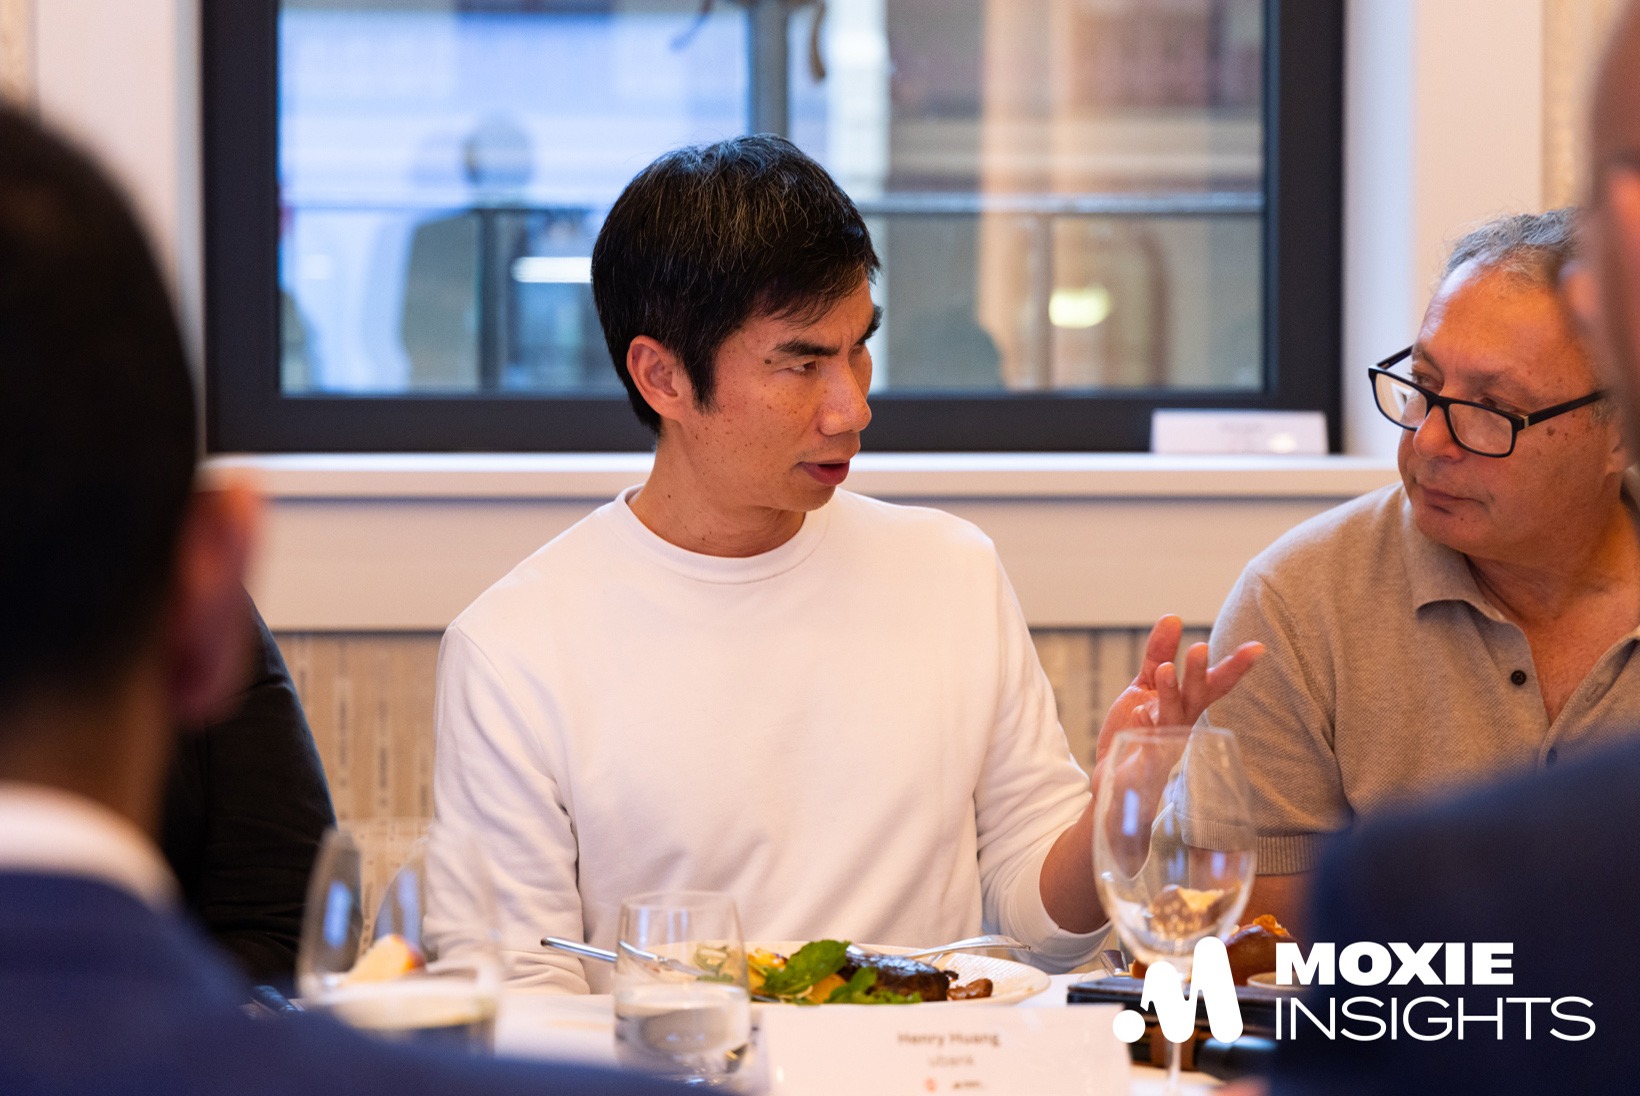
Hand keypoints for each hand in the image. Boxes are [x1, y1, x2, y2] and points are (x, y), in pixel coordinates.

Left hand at [1093, 615, 1262, 767]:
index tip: (1257, 647)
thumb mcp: (1146, 685)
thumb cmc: (1137, 728)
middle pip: (1197, 697)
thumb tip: (1173, 617)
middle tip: (1200, 647)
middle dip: (1201, 673)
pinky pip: (1149, 743)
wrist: (1114, 774)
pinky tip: (1140, 712)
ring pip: (1173, 716)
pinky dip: (1146, 726)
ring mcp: (1165, 741)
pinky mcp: (1145, 760)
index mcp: (1187, 703)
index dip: (1236, 666)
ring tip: (1165, 669)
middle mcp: (1183, 722)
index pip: (1216, 683)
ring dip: (1171, 692)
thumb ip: (1159, 653)